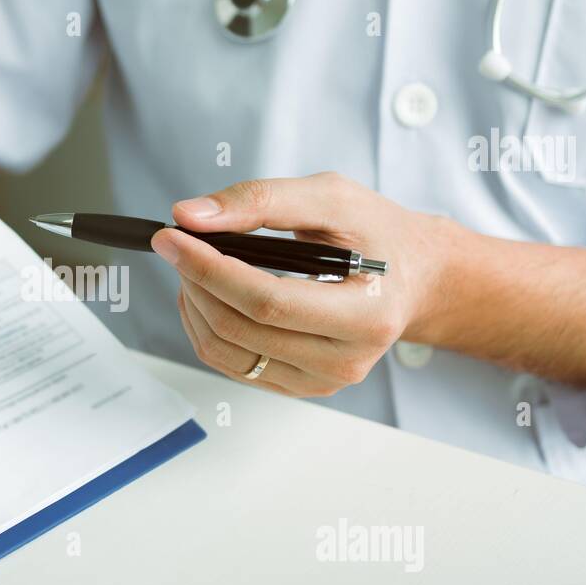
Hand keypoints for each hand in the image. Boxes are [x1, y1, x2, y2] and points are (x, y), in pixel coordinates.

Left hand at [151, 174, 453, 395]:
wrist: (414, 278)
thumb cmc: (377, 234)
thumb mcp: (331, 197)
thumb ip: (261, 200)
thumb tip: (191, 216)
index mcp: (366, 313)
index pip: (266, 301)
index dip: (209, 268)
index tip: (170, 236)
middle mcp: (347, 359)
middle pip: (240, 329)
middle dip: (195, 281)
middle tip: (178, 243)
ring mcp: (323, 381)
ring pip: (226, 352)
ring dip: (194, 304)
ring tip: (194, 266)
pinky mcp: (301, 387)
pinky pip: (232, 366)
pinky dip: (206, 327)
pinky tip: (210, 295)